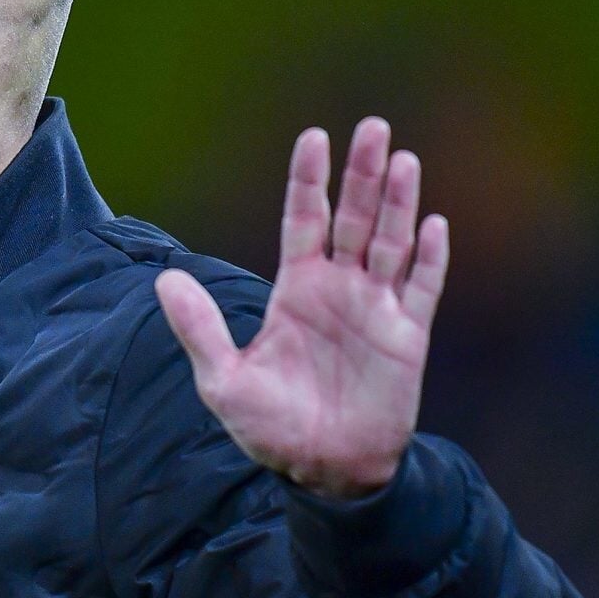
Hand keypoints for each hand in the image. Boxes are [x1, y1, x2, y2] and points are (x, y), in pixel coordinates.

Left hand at [154, 117, 447, 499]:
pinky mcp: (408, 337)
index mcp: (296, 290)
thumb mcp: (223, 380)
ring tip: (402, 158)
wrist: (323, 472)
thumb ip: (199, 328)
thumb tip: (165, 278)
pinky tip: (433, 223)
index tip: (314, 136)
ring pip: (390, 241)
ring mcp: (376, 309)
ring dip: (398, 201)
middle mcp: (339, 289)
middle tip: (373, 125)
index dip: (309, 179)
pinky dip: (430, 257)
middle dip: (362, 173)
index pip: (304, 220)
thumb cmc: (271, 428)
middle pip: (353, 217)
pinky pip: (422, 288)